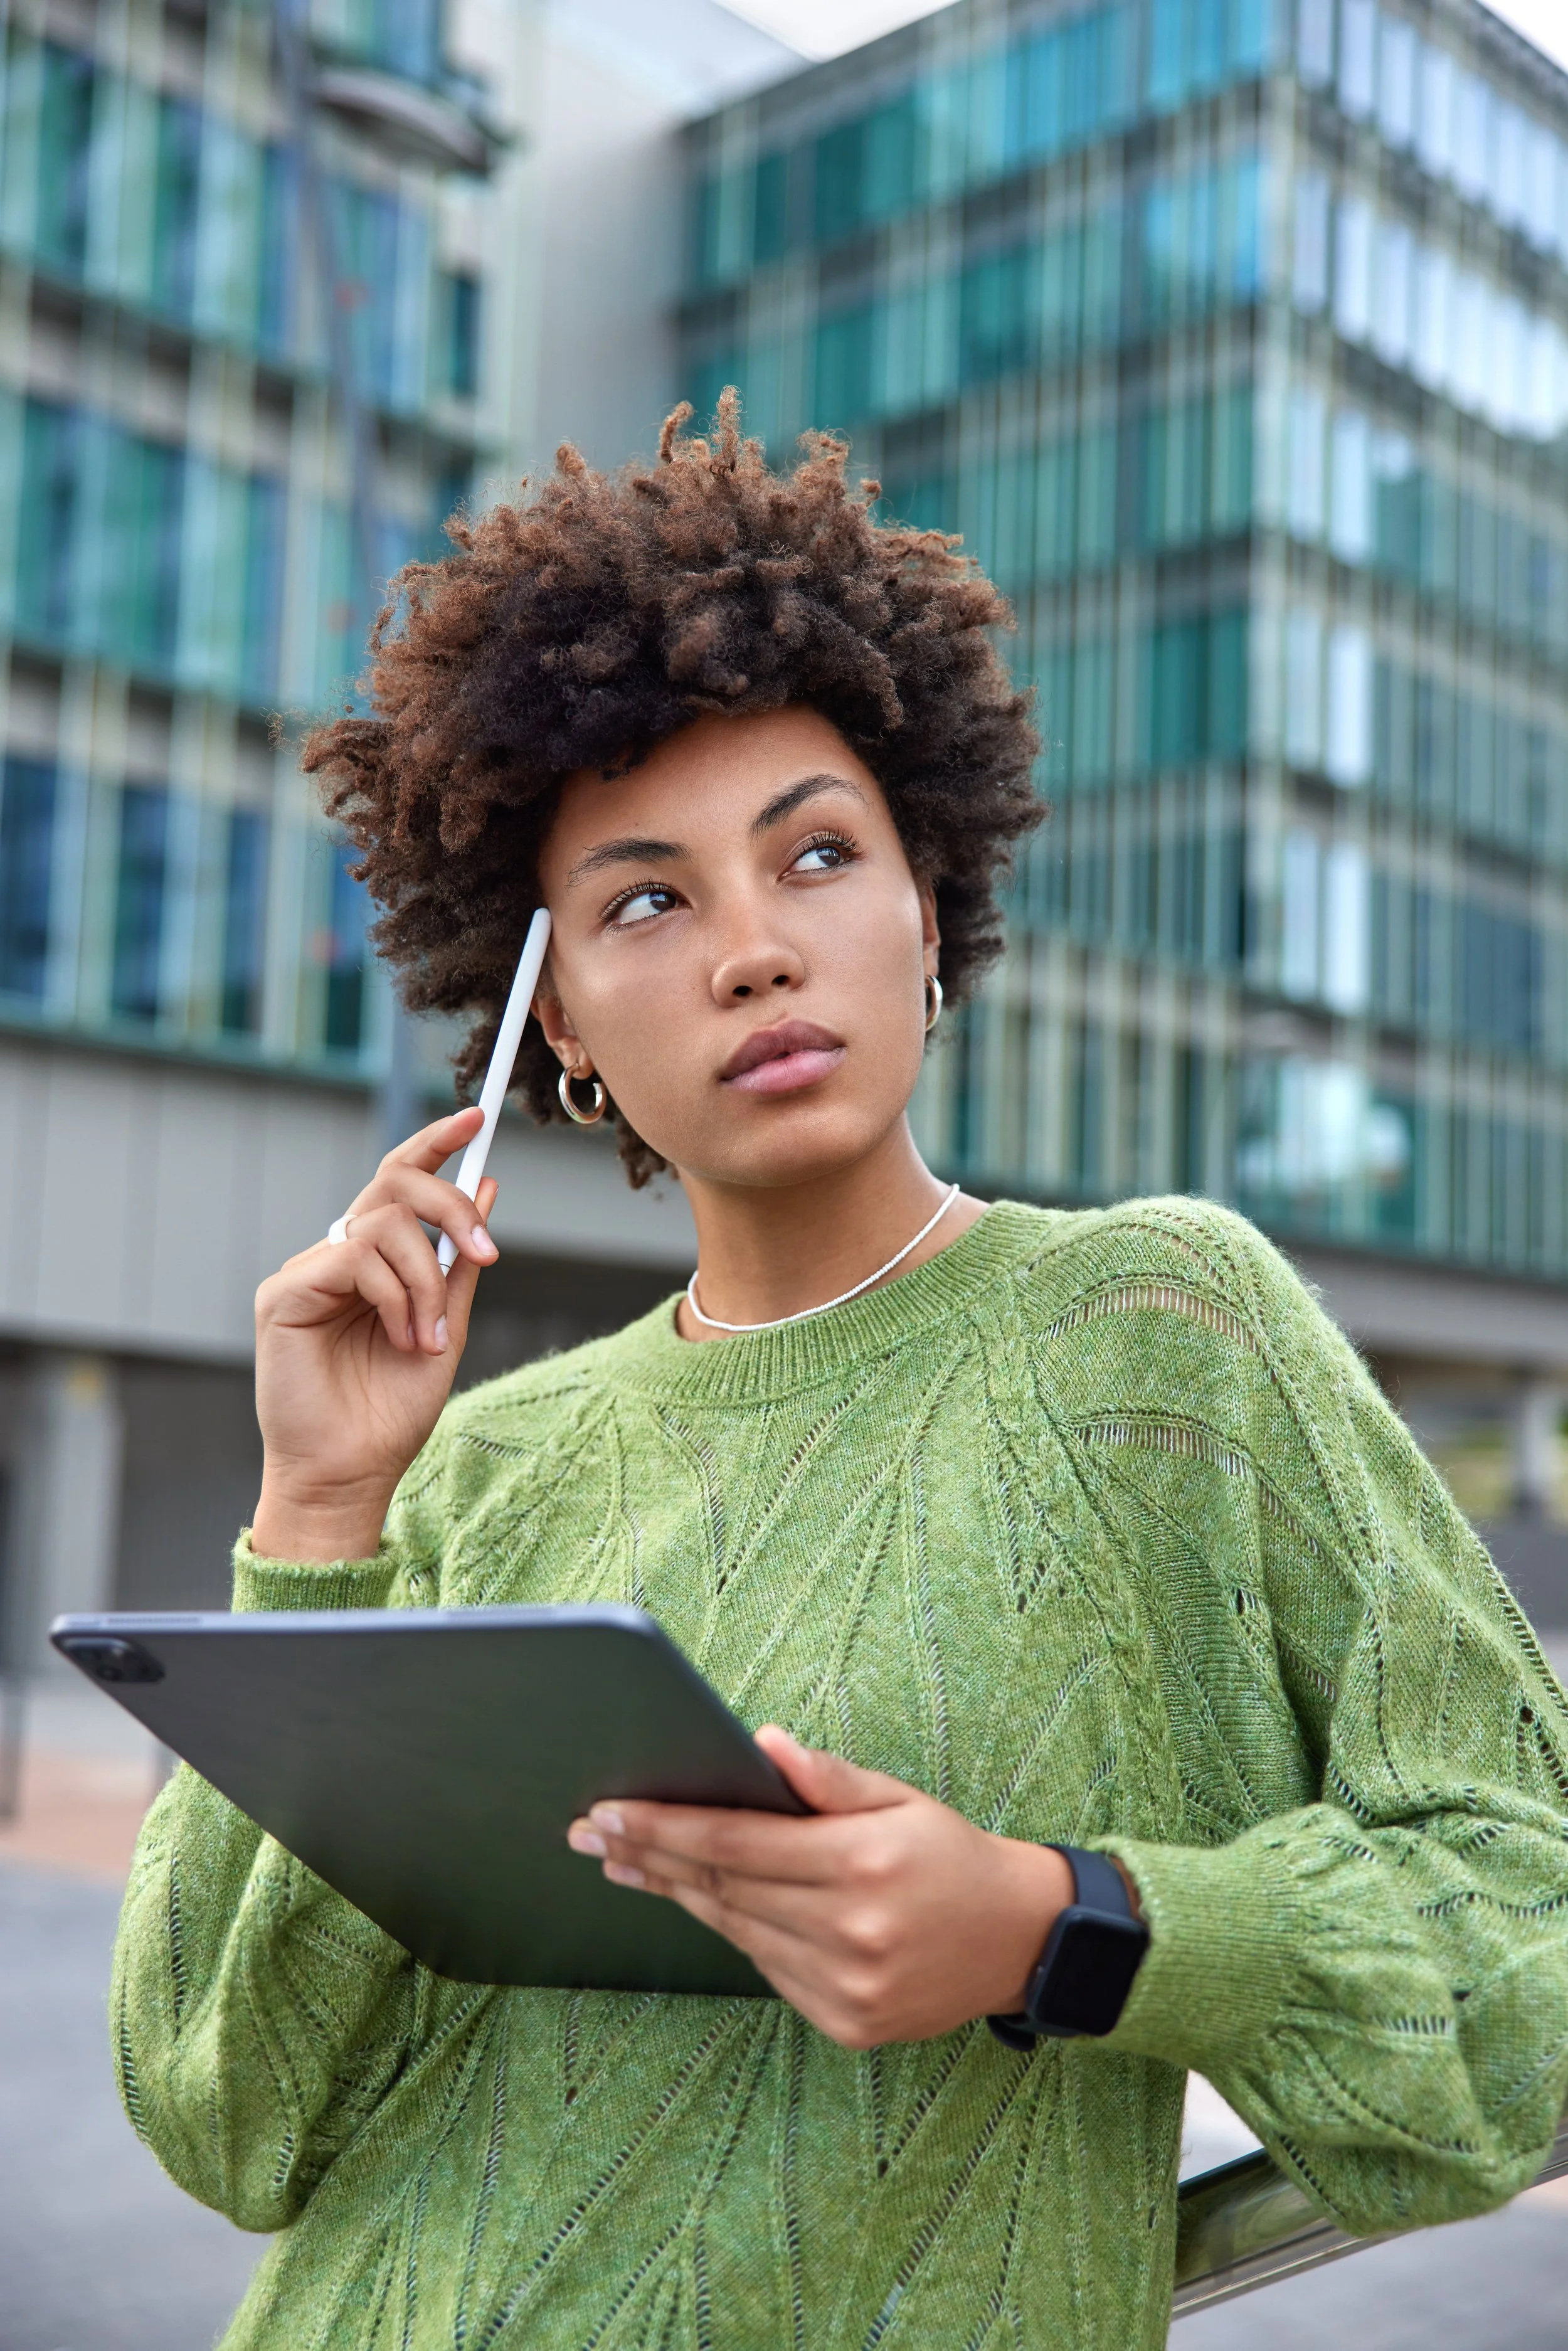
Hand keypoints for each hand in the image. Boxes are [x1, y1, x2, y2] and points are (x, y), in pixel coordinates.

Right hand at [252, 1108, 499, 1560]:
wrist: (353, 1472)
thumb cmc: (391, 1410)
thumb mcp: (448, 1326)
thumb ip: (460, 1260)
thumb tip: (488, 1187)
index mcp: (377, 1261)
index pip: (399, 1181)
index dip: (434, 1143)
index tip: (477, 1118)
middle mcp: (339, 1256)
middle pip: (395, 1186)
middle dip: (451, 1206)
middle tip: (486, 1251)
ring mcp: (308, 1271)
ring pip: (384, 1223)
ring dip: (425, 1281)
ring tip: (426, 1338)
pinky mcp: (284, 1293)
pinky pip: (354, 1258)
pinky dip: (395, 1296)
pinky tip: (401, 1337)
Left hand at [566, 1729, 1073, 2046]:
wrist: (1018, 1940)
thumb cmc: (950, 1854)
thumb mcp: (899, 1798)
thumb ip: (828, 1777)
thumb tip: (763, 1745)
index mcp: (860, 1862)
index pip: (736, 1841)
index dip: (665, 1825)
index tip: (611, 1810)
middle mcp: (850, 1930)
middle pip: (722, 1887)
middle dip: (649, 1856)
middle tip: (592, 1833)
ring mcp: (847, 1986)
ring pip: (737, 1931)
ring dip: (677, 1893)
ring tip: (626, 1863)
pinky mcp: (847, 2023)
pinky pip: (768, 1969)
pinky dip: (734, 1931)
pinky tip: (702, 1901)